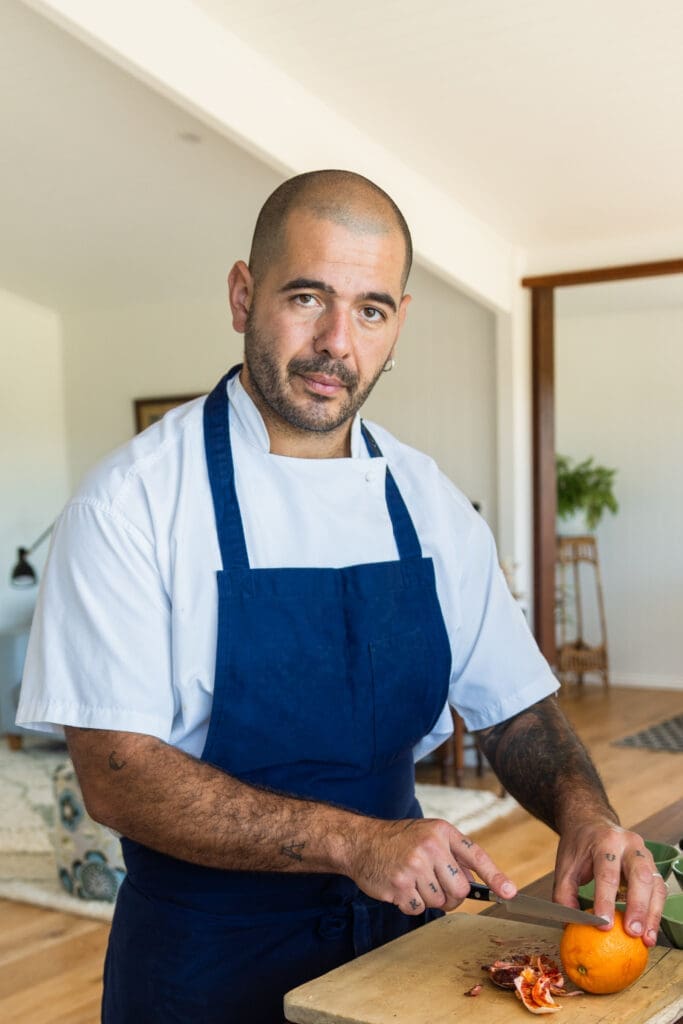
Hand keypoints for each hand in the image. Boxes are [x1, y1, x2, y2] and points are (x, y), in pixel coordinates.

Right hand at [347, 817, 516, 914]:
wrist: (361, 842)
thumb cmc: (399, 840)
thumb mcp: (429, 835)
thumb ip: (453, 855)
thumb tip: (479, 886)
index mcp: (442, 832)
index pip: (476, 855)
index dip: (495, 876)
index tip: (510, 893)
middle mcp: (430, 846)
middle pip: (460, 890)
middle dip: (451, 895)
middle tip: (434, 885)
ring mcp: (414, 866)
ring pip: (439, 903)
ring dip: (428, 899)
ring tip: (412, 880)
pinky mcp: (400, 885)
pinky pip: (419, 910)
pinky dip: (411, 904)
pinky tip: (401, 887)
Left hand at [553, 816, 666, 946]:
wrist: (591, 822)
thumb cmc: (579, 846)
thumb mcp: (565, 865)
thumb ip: (565, 894)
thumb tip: (572, 923)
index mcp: (605, 841)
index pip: (607, 873)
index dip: (605, 900)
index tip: (604, 925)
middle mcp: (629, 844)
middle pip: (639, 876)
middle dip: (637, 907)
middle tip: (632, 932)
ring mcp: (644, 853)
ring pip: (654, 884)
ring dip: (652, 914)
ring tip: (646, 939)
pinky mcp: (652, 865)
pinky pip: (659, 889)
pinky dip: (656, 912)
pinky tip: (650, 931)